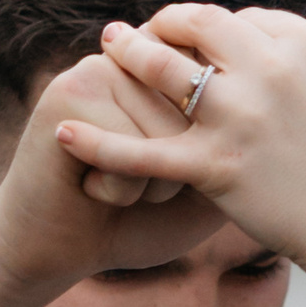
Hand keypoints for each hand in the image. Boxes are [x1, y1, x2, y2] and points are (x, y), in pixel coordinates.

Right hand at [0, 52, 211, 306]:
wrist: (61, 247)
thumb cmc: (139, 218)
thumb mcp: (206, 185)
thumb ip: (235, 146)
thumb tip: (244, 113)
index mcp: (175, 70)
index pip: (227, 97)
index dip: (212, 157)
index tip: (179, 172)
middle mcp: (141, 59)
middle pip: (204, 116)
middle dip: (182, 171)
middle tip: (142, 180)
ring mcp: (103, 68)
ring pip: (169, 135)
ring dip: (152, 184)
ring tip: (117, 182)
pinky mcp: (70, 93)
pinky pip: (128, 152)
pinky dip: (119, 192)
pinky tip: (90, 189)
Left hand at [65, 5, 305, 268]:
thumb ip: (284, 61)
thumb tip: (242, 37)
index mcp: (301, 41)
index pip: (235, 17)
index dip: (204, 28)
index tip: (188, 41)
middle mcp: (269, 68)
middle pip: (194, 25)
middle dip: (160, 24)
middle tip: (134, 29)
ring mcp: (240, 117)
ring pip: (161, 70)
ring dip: (127, 54)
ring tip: (108, 47)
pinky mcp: (216, 166)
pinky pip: (142, 151)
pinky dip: (97, 142)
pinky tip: (64, 131)